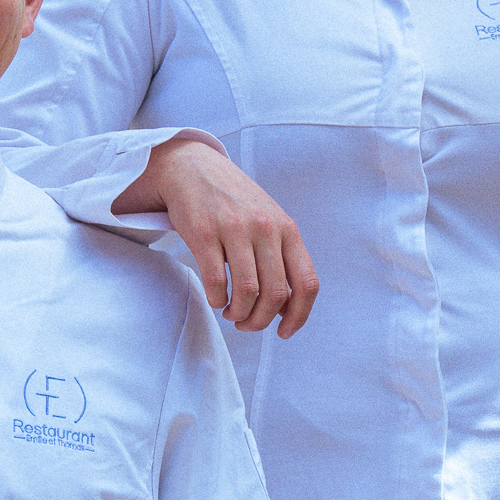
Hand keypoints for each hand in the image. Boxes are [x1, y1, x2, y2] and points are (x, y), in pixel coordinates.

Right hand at [113, 138, 317, 337]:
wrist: (191, 167)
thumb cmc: (232, 200)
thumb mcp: (268, 220)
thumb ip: (281, 257)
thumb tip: (286, 306)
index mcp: (287, 229)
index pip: (307, 283)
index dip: (299, 316)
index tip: (284, 332)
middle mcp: (265, 228)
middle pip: (275, 294)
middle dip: (260, 321)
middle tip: (246, 324)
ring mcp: (234, 229)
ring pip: (247, 292)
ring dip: (238, 313)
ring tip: (230, 312)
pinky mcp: (203, 232)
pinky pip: (215, 281)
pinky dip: (216, 299)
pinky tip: (215, 298)